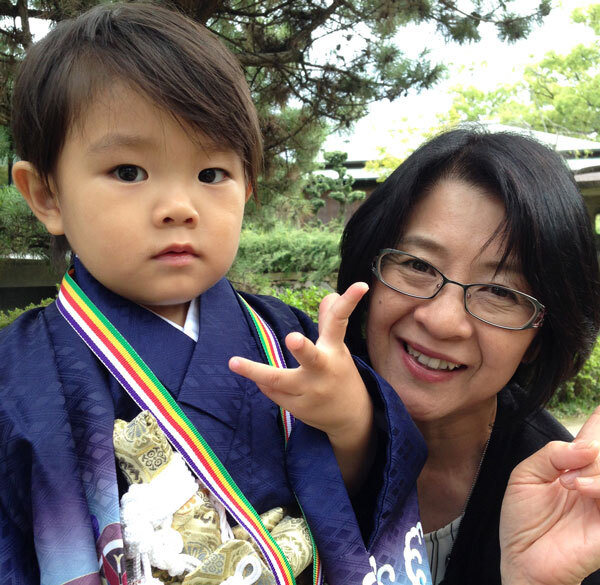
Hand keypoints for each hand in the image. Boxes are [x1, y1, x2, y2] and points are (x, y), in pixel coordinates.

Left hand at [229, 283, 373, 489]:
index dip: (349, 301)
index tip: (360, 285)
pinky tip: (258, 378)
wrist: (352, 417)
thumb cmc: (340, 373)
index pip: (340, 322)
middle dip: (302, 348)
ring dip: (256, 371)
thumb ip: (329, 322)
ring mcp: (310, 391)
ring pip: (279, 379)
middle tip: (292, 338)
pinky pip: (274, 392)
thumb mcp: (337, 348)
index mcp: (334, 350)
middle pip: (311, 358)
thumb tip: (328, 295)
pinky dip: (264, 383)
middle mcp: (323, 370)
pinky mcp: (299, 407)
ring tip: (233, 362)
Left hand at [500, 408, 599, 584]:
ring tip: (571, 484)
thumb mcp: (526, 475)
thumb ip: (553, 454)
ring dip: (598, 470)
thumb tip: (587, 446)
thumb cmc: (523, 520)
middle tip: (568, 472)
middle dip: (595, 449)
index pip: (599, 432)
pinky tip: (582, 490)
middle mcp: (598, 481)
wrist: (520, 560)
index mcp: (580, 465)